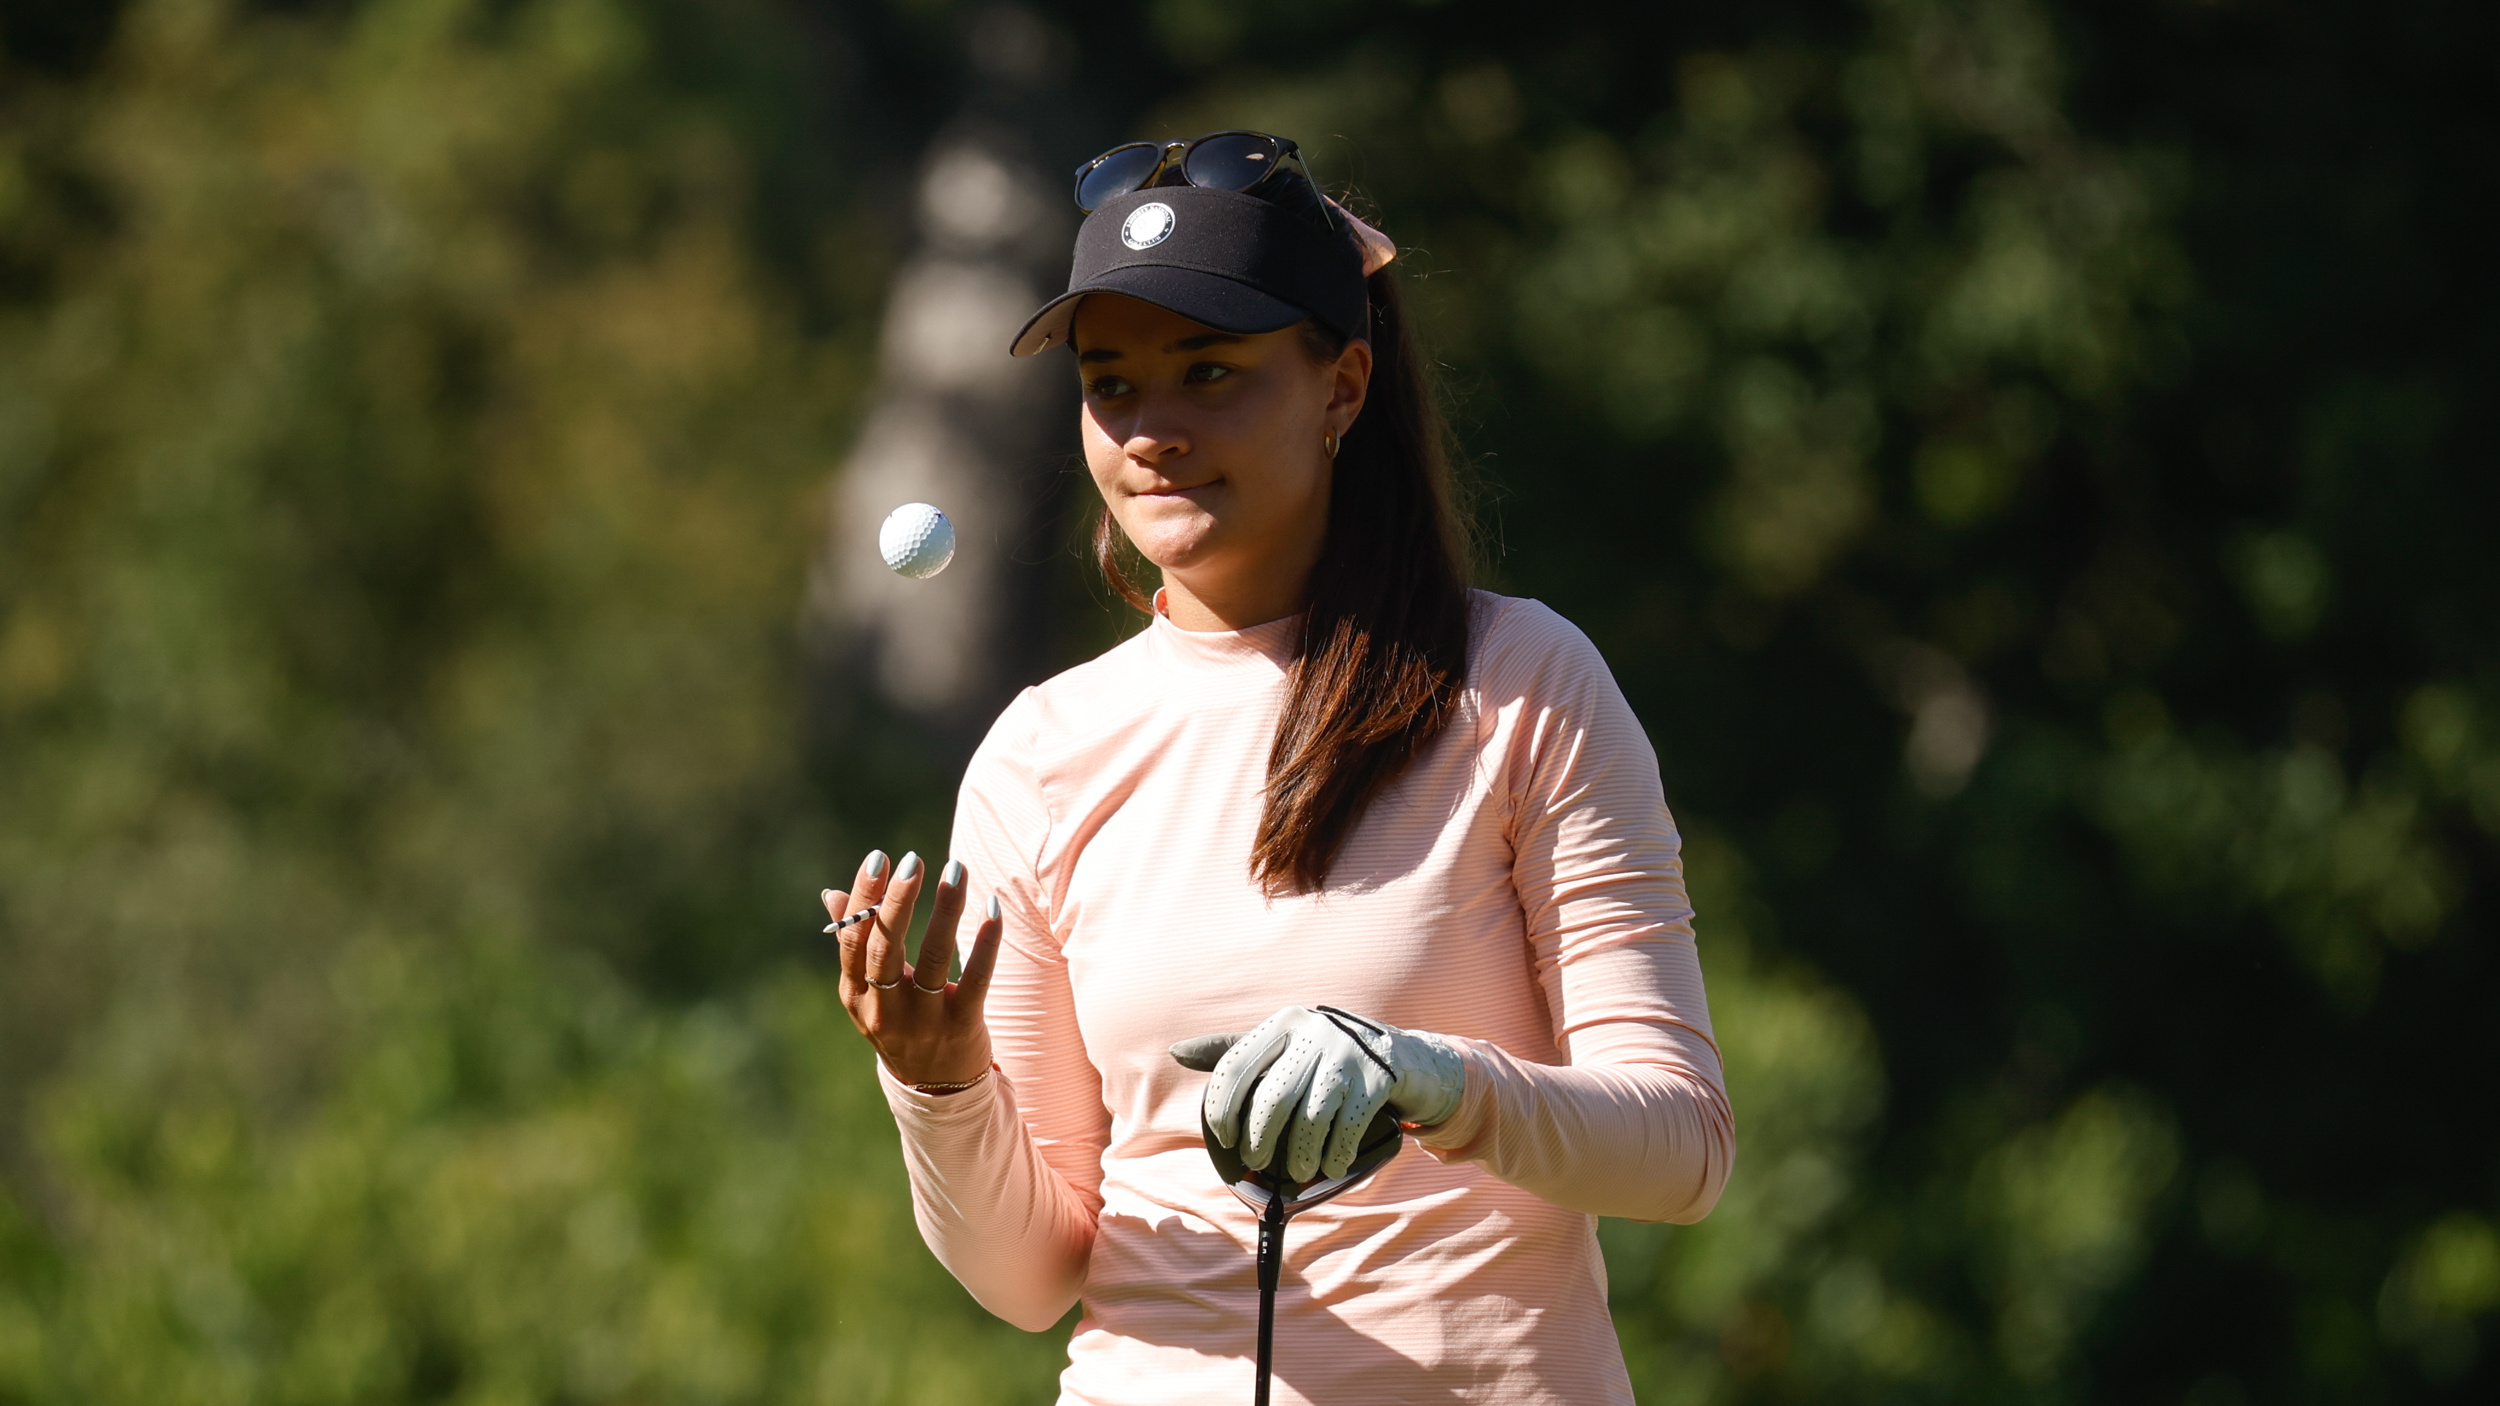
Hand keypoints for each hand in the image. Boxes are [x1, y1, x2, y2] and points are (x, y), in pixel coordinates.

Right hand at [824, 849, 1001, 1088]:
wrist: (935, 1092)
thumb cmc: (899, 1024)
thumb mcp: (868, 991)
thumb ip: (854, 943)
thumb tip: (831, 893)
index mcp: (856, 993)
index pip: (853, 939)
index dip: (863, 897)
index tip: (878, 857)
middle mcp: (884, 1008)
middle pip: (886, 947)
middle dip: (898, 900)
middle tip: (912, 860)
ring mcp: (923, 1020)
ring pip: (934, 958)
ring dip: (945, 910)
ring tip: (955, 869)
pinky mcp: (961, 1027)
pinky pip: (976, 980)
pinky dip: (985, 943)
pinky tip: (993, 908)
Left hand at [1173, 1006, 1466, 1181]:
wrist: (1399, 1054)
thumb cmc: (1324, 1056)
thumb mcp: (1283, 1044)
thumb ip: (1235, 1051)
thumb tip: (1177, 1051)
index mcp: (1282, 1024)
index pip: (1235, 1067)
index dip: (1223, 1110)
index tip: (1226, 1139)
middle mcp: (1313, 1033)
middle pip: (1273, 1100)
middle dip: (1261, 1141)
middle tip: (1258, 1162)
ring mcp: (1348, 1056)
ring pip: (1310, 1119)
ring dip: (1300, 1157)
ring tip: (1296, 1172)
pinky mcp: (1377, 1080)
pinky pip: (1347, 1129)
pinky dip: (1335, 1156)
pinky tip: (1330, 1166)